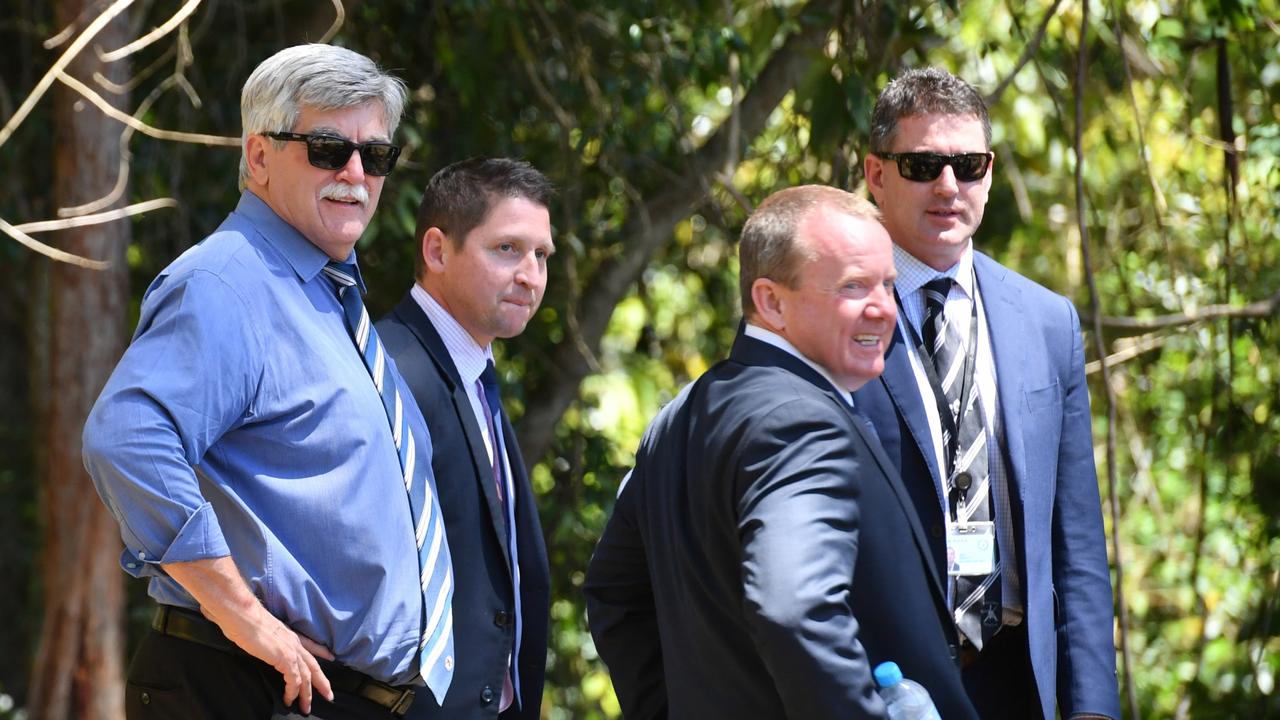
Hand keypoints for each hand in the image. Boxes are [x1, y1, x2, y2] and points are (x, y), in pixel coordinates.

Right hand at [163, 557, 335, 714]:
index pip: (309, 643)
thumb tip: (235, 628)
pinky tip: (289, 700)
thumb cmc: (239, 615)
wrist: (238, 611)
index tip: (330, 657)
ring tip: (306, 707)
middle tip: (328, 695)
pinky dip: (293, 691)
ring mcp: (290, 649)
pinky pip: (294, 680)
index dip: (321, 651)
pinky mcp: (284, 658)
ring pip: (307, 676)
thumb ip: (253, 631)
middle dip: (322, 681)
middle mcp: (292, 641)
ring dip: (307, 694)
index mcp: (287, 632)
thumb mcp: (253, 625)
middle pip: (314, 664)